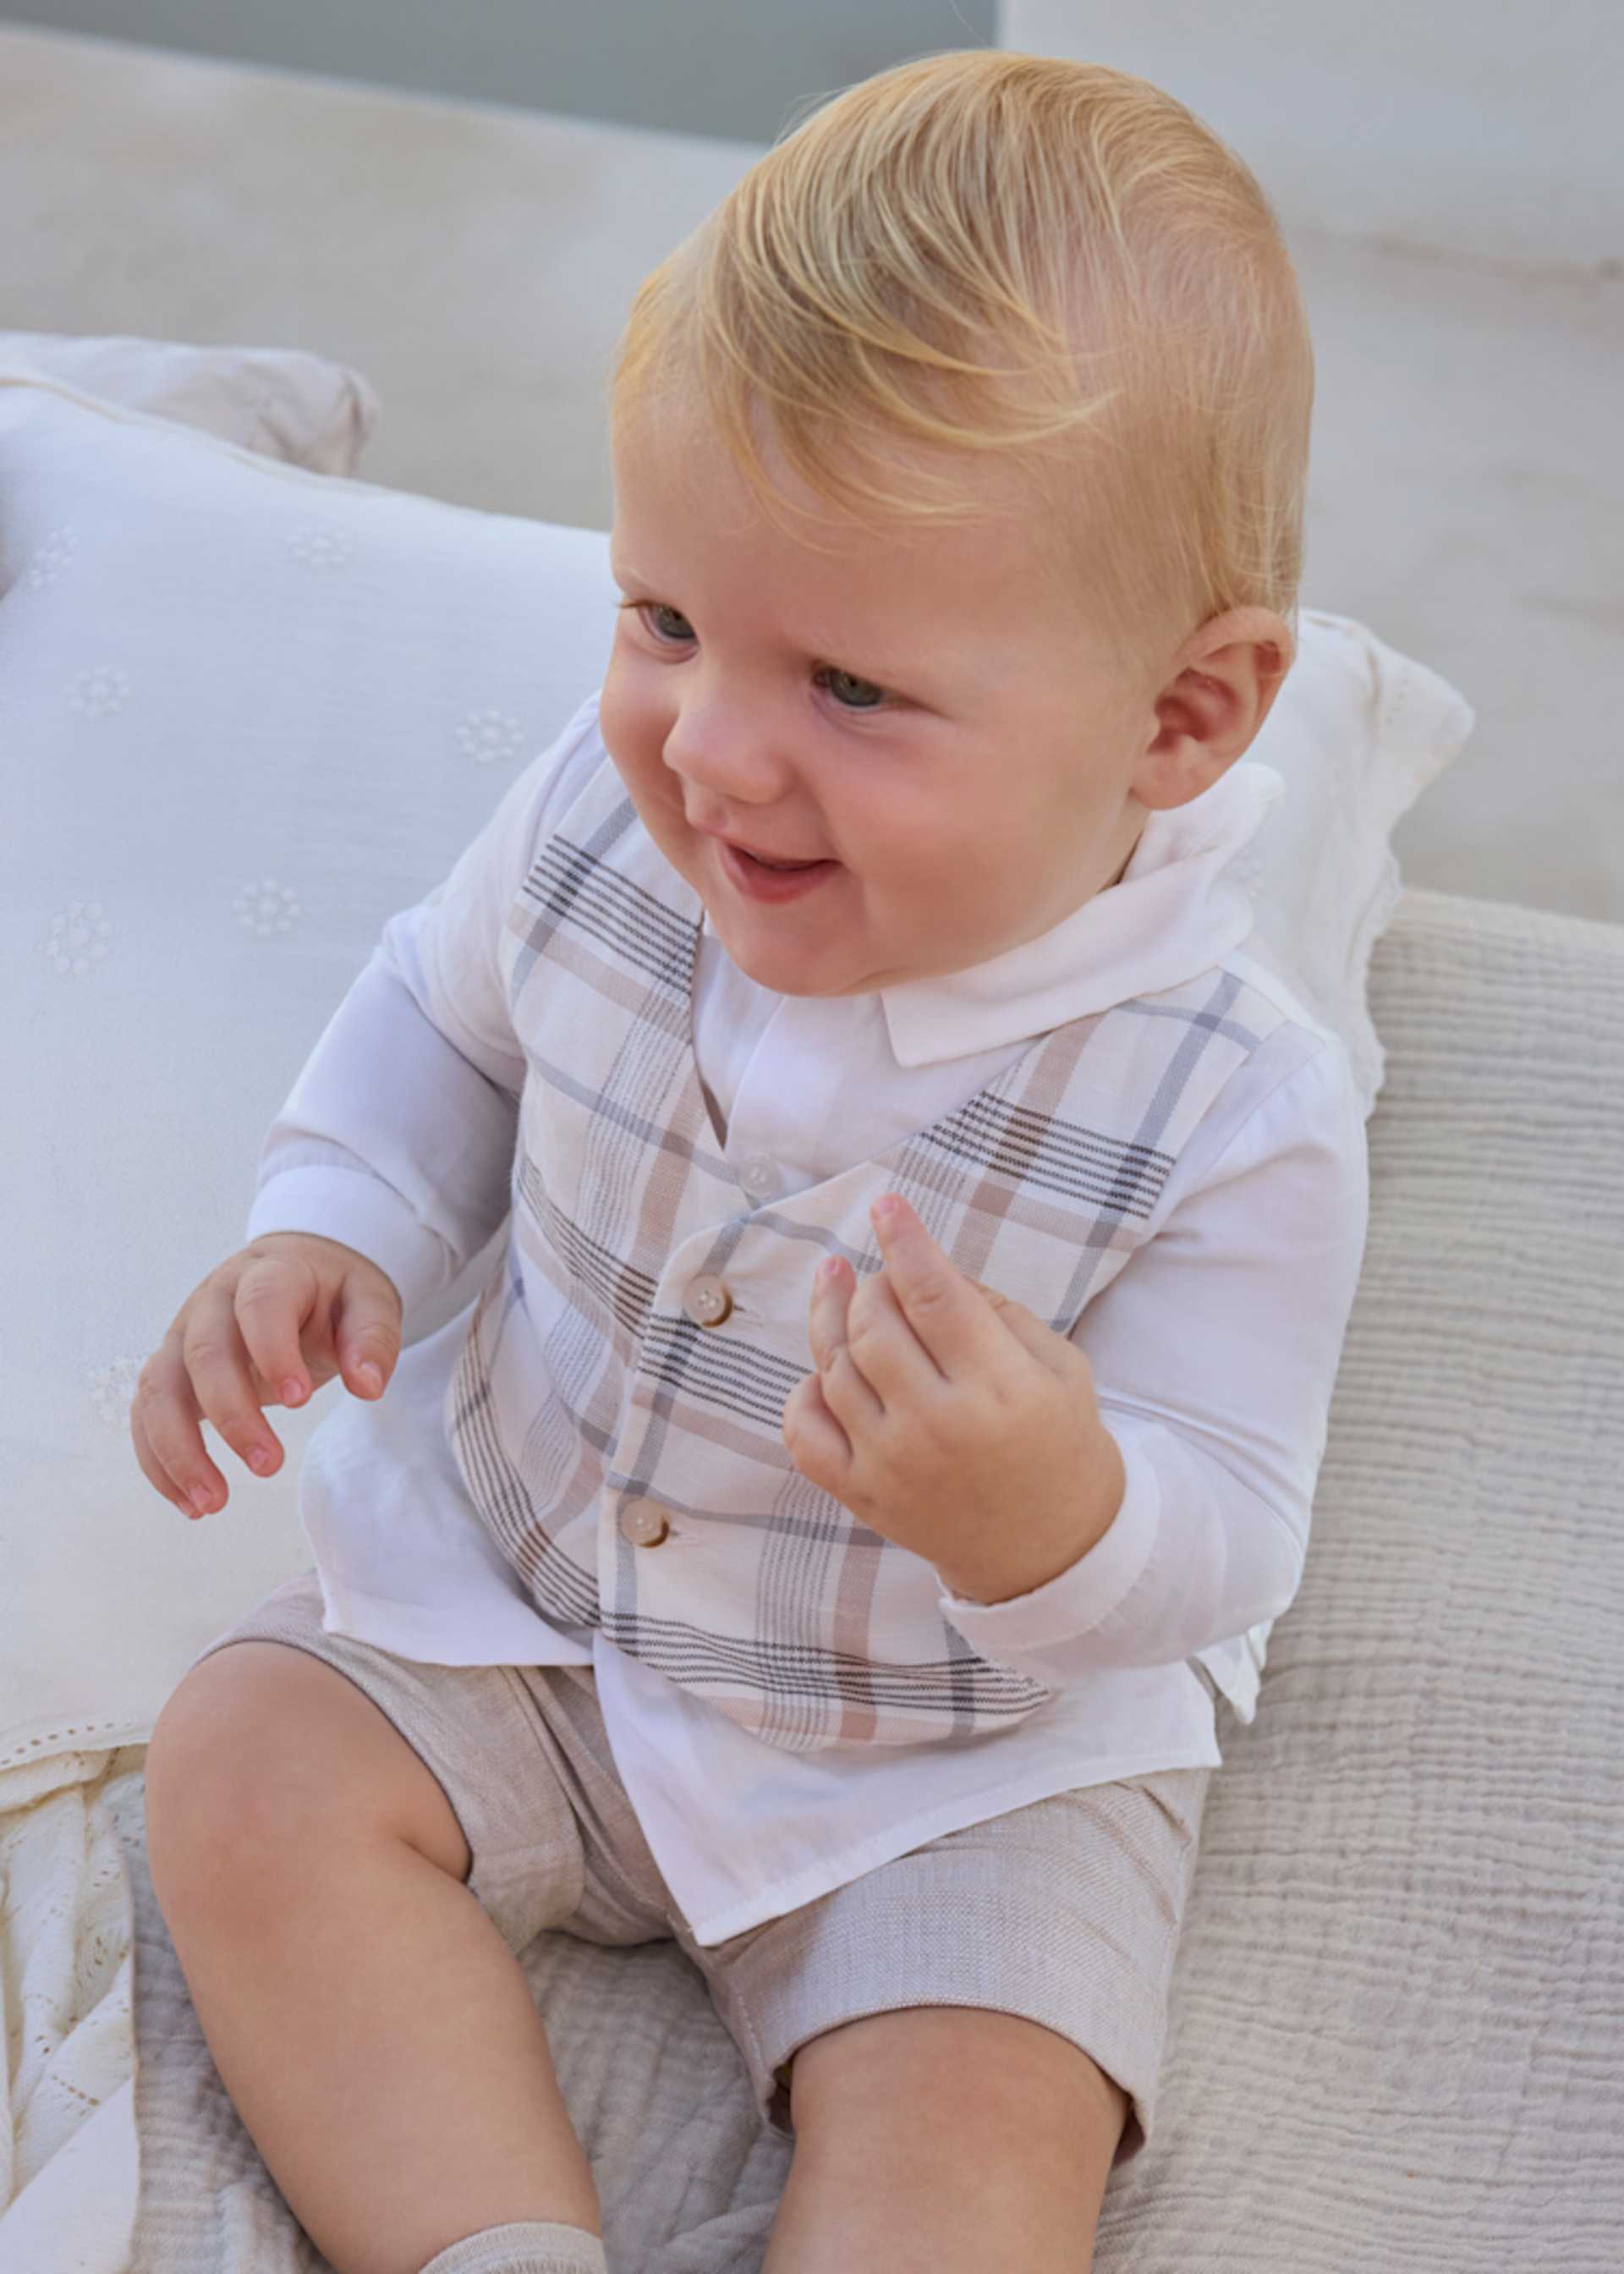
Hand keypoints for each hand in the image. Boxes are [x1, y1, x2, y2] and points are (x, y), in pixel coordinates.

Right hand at [130, 1234, 402, 1521]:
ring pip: (159, 1389)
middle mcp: (214, 1301)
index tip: (299, 1401)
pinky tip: (190, 1503)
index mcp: (269, 1274)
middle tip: (268, 1466)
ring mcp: (183, 1335)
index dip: (272, 1350)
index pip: (260, 1304)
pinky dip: (159, 1461)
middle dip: (231, 1414)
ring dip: (178, 1450)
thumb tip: (369, 1386)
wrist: (298, 1271)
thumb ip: (372, 1338)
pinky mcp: (170, 1369)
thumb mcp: (369, 1301)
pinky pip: (146, 1414)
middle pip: (204, 1353)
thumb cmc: (333, 1293)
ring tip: (211, 1504)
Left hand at [781, 1193, 1127, 1604]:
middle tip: (887, 1276)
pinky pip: (804, 1430)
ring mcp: (892, 1464)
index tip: (888, 1206)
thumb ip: (997, 1311)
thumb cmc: (1060, 1442)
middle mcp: (938, 1426)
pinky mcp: (862, 1495)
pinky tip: (826, 1368)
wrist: (1052, 1550)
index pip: (933, 1293)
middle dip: (874, 1283)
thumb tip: (928, 1269)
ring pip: (833, 1367)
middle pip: (874, 1323)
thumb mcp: (1059, 1366)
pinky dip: (806, 1390)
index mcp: (999, 1388)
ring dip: (833, 1317)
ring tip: (840, 1287)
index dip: (905, 1241)